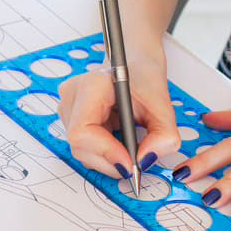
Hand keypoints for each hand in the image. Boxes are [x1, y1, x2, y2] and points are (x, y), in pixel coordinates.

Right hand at [58, 42, 179, 179]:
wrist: (135, 66)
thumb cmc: (144, 78)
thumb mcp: (162, 105)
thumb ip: (163, 135)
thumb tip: (146, 160)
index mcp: (91, 85)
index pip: (82, 131)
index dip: (105, 152)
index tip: (129, 163)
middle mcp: (72, 96)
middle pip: (79, 145)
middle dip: (109, 161)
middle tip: (136, 164)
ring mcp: (67, 107)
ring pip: (80, 150)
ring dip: (107, 159)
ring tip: (129, 149)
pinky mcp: (69, 117)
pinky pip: (83, 146)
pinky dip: (103, 153)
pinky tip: (118, 142)